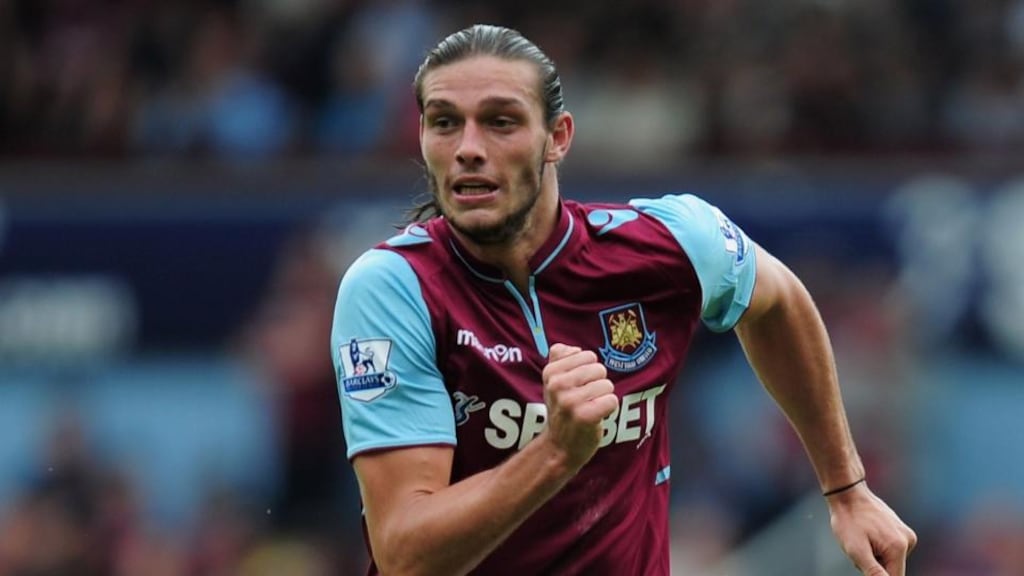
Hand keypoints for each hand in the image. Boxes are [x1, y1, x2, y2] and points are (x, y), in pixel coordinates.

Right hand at [540, 343, 618, 471]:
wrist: (560, 446)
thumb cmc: (562, 410)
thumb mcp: (552, 382)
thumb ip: (559, 358)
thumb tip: (574, 348)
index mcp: (550, 372)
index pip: (586, 355)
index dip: (588, 371)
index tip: (577, 386)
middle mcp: (557, 385)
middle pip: (599, 368)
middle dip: (598, 383)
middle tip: (586, 399)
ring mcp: (570, 401)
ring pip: (607, 384)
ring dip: (603, 397)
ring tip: (590, 408)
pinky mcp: (585, 416)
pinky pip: (612, 400)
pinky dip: (609, 409)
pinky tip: (596, 417)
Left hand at [828, 483, 916, 575]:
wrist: (848, 493)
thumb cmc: (848, 520)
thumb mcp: (856, 550)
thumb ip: (873, 571)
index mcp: (898, 547)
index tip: (865, 559)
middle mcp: (908, 541)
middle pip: (892, 569)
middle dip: (874, 565)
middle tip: (858, 549)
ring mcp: (906, 534)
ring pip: (890, 559)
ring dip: (874, 556)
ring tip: (861, 539)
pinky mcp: (901, 530)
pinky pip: (890, 549)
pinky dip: (877, 547)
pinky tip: (867, 535)